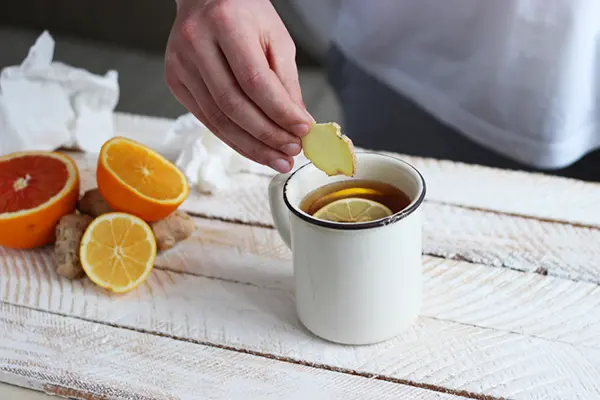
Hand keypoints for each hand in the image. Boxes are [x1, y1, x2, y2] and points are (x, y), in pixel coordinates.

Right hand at [165, 0, 313, 172]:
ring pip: (218, 119)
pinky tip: (255, 149)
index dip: (279, 111)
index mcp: (226, 24)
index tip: (303, 131)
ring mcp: (180, 65)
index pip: (255, 80)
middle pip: (233, 105)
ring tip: (278, 159)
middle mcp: (196, 44)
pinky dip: (234, 139)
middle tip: (292, 152)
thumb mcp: (276, 38)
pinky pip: (207, 120)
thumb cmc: (245, 13)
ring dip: (252, 146)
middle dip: (267, 135)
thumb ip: (286, 81)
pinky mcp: (174, 82)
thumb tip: (298, 123)